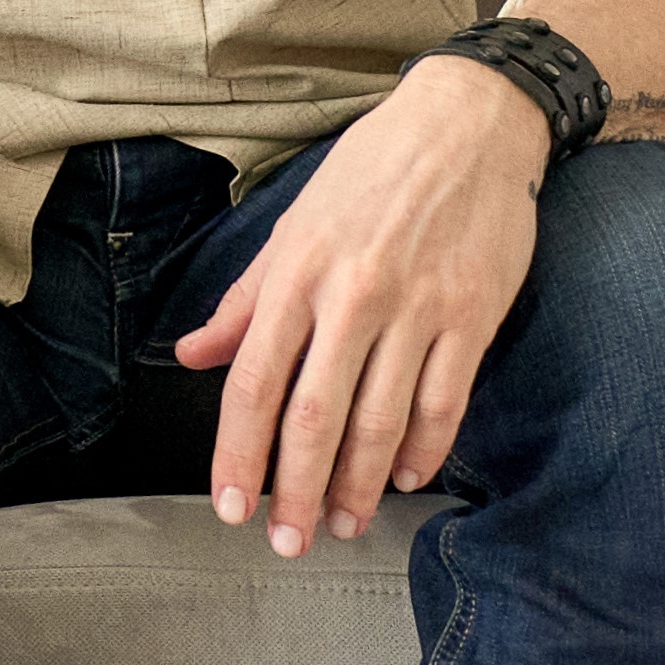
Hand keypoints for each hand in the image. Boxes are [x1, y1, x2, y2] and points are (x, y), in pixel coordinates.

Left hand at [173, 56, 548, 554]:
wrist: (468, 123)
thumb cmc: (374, 170)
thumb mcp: (293, 223)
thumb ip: (246, 299)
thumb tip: (192, 354)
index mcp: (299, 271)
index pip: (254, 382)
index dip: (238, 454)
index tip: (231, 504)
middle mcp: (354, 295)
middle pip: (315, 418)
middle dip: (296, 492)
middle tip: (287, 541)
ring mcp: (419, 309)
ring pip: (379, 423)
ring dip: (357, 487)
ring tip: (343, 523)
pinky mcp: (472, 317)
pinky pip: (442, 404)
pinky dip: (422, 452)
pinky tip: (402, 478)